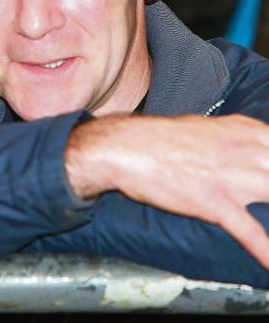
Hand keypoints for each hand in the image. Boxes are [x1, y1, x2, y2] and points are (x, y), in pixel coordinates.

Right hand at [65, 113, 268, 268]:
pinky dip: (266, 250)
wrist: (123, 146)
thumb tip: (249, 150)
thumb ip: (235, 139)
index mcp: (245, 130)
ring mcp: (232, 178)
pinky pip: (250, 231)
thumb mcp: (205, 128)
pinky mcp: (214, 202)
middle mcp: (246, 151)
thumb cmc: (159, 138)